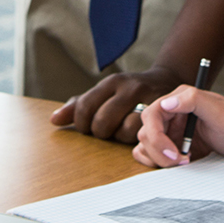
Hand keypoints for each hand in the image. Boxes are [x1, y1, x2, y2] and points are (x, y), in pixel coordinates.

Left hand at [51, 66, 181, 141]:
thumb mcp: (106, 92)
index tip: (87, 127)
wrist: (169, 81)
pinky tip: (137, 135)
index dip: (81, 124)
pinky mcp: (164, 115)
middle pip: (101, 123)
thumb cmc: (130, 92)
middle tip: (107, 130)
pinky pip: (143, 137)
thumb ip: (80, 105)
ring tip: (124, 130)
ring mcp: (148, 99)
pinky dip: (137, 141)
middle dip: (100, 132)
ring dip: (120, 137)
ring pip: (123, 132)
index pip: (85, 107)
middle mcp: (130, 87)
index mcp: (112, 82)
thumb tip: (54, 120)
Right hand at [132, 86, 223, 166]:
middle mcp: (171, 114)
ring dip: (160, 159)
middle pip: (146, 134)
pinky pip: (152, 156)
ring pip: (146, 146)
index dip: (157, 136)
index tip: (175, 153)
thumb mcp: (219, 110)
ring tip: (186, 162)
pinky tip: (182, 164)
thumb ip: (193, 101)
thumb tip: (166, 103)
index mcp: (178, 100)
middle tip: (184, 161)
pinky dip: (160, 163)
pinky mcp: (172, 147)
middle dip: (160, 152)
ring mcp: (170, 132)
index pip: (151, 116)